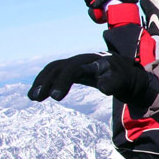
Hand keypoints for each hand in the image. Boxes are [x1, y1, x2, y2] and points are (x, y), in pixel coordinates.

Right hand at [28, 53, 157, 106]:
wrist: (125, 71)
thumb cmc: (124, 77)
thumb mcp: (123, 81)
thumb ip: (114, 83)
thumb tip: (103, 87)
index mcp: (93, 62)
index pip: (73, 69)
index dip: (63, 81)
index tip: (56, 98)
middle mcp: (80, 60)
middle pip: (58, 67)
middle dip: (46, 81)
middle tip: (37, 98)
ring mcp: (75, 64)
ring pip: (53, 69)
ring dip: (41, 81)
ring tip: (33, 97)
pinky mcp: (71, 70)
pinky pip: (54, 73)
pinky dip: (44, 81)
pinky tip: (37, 94)